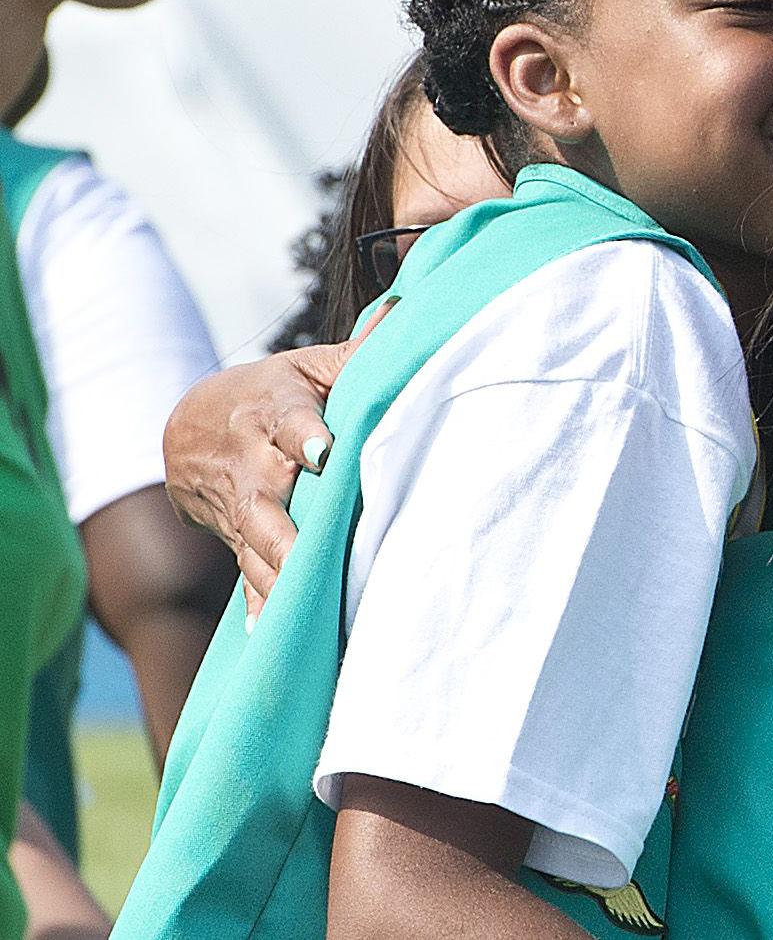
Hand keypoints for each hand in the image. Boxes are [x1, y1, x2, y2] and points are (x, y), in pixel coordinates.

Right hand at [163, 322, 373, 609]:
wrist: (191, 427)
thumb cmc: (272, 391)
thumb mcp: (307, 366)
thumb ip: (359, 352)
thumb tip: (411, 309)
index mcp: (275, 411)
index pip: (289, 420)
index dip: (303, 434)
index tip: (321, 451)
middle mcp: (253, 462)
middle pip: (264, 496)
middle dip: (285, 524)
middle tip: (310, 549)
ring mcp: (240, 505)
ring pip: (254, 541)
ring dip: (277, 571)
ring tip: (302, 599)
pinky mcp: (235, 537)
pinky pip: (246, 571)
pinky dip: (258, 602)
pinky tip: (272, 632)